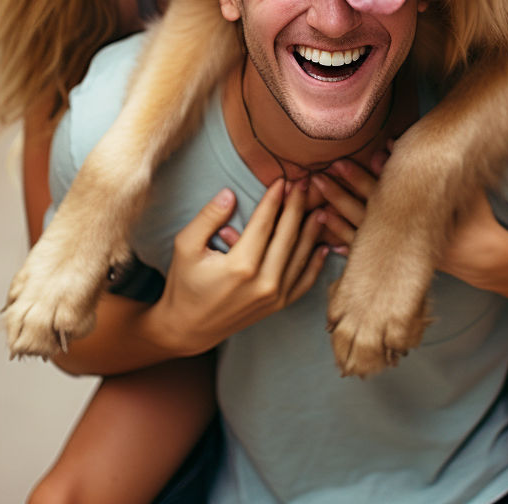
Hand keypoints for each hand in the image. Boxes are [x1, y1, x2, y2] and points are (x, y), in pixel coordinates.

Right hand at [148, 179, 327, 355]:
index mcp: (241, 266)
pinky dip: (315, 262)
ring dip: (312, 230)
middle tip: (304, 184)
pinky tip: (323, 245)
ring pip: (300, 256)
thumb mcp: (186, 246)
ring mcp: (274, 296)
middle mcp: (263, 282)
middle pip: (287, 236)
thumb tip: (229, 193)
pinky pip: (304, 281)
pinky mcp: (278, 306)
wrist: (188, 329)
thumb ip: (208, 218)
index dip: (274, 199)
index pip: (264, 223)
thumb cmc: (184, 284)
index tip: (282, 179)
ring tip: (320, 206)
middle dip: (297, 206)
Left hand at [315, 156, 507, 291]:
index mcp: (416, 211)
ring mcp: (398, 249)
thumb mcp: (460, 187)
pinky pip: (367, 255)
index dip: (363, 177)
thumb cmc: (472, 215)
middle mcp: (403, 232)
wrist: (481, 255)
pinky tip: (330, 244)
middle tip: (319, 177)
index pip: (383, 191)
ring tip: (316, 207)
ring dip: (337, 219)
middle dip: (341, 193)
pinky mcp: (397, 261)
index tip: (341, 162)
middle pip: (364, 210)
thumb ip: (435, 165)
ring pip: (360, 233)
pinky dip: (349, 248)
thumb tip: (397, 140)